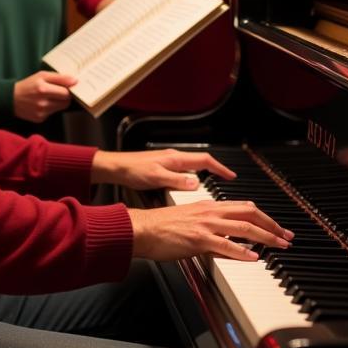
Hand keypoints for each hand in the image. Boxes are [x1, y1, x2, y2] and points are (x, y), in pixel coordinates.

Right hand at [13, 71, 76, 122]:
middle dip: (65, 97)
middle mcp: (42, 103)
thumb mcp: (42, 75)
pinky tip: (43, 103)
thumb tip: (75, 81)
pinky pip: (53, 113)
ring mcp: (41, 113)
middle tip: (59, 91)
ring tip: (49, 97)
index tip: (67, 87)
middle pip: (66, 102)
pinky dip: (51, 108)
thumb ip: (60, 77)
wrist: (11, 98)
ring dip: (58, 102)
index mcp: (43, 89)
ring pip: (60, 108)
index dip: (68, 89)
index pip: (67, 93)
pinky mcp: (40, 119)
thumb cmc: (28, 84)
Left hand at [91, 147, 237, 191]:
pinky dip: (190, 179)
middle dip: (215, 171)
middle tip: (225, 182)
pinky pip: (183, 172)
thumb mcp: (156, 177)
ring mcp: (168, 162)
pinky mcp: (162, 168)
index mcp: (176, 159)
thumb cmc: (133, 170)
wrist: (116, 167)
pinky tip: (188, 189)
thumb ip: (177, 180)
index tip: (231, 176)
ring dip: (202, 175)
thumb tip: (195, 183)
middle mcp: (174, 158)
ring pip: (191, 168)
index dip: (220, 168)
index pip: (205, 160)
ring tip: (210, 188)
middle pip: (201, 163)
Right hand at [127, 201, 292, 261]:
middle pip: (250, 213)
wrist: (142, 229)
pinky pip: (226, 245)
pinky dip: (242, 251)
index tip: (277, 227)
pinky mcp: (198, 239)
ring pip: (244, 227)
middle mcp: (210, 211)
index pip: (244, 207)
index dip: (264, 217)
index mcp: (209, 206)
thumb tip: (228, 240)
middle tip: (287, 236)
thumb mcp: (190, 222)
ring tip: (280, 246)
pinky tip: (254, 257)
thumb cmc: (161, 227)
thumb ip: (210, 228)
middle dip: (272, 225)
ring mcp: (206, 224)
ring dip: (266, 237)